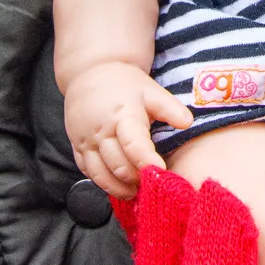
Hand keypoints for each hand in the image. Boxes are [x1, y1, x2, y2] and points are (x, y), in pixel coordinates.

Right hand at [63, 61, 190, 196]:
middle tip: (153, 185)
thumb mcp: (150, 90)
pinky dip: (103, 183)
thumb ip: (170, 108)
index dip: (147, 162)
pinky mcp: (77, 147)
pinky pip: (88, 172)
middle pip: (118, 165)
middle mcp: (101, 131)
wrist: (90, 73)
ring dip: (119, 188)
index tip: (161, 173)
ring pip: (100, 175)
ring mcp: (86, 141)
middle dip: (137, 179)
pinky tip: (118, 185)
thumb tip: (188, 123)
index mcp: (122, 115)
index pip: (134, 145)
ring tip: (136, 191)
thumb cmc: (125, 84)